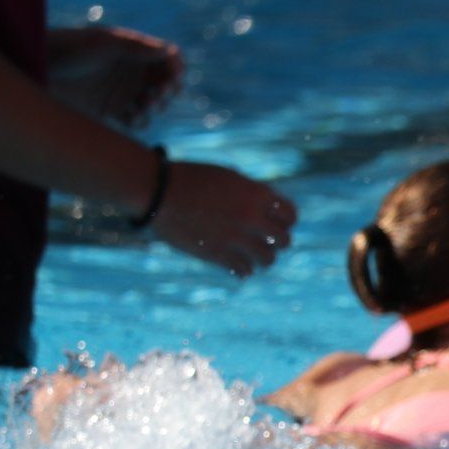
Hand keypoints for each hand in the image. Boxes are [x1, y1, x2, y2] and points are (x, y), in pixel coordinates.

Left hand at [48, 27, 183, 126]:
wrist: (36, 69)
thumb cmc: (69, 49)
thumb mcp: (103, 43)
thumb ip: (137, 48)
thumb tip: (170, 51)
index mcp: (132, 50)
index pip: (167, 58)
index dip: (176, 68)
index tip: (173, 77)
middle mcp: (131, 70)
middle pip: (166, 83)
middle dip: (168, 90)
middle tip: (157, 94)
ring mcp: (122, 91)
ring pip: (155, 103)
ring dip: (156, 107)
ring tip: (144, 106)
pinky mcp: (111, 110)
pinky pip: (138, 120)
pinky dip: (141, 121)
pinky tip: (133, 118)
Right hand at [152, 163, 297, 276]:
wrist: (157, 192)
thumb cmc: (190, 179)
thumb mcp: (227, 178)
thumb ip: (251, 193)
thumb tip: (268, 209)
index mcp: (256, 194)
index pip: (290, 215)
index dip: (286, 220)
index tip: (277, 222)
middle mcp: (251, 218)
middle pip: (284, 240)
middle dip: (276, 240)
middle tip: (264, 239)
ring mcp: (235, 238)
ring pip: (268, 260)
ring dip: (262, 258)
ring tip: (253, 255)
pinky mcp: (218, 255)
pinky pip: (245, 271)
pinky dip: (243, 269)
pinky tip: (236, 264)